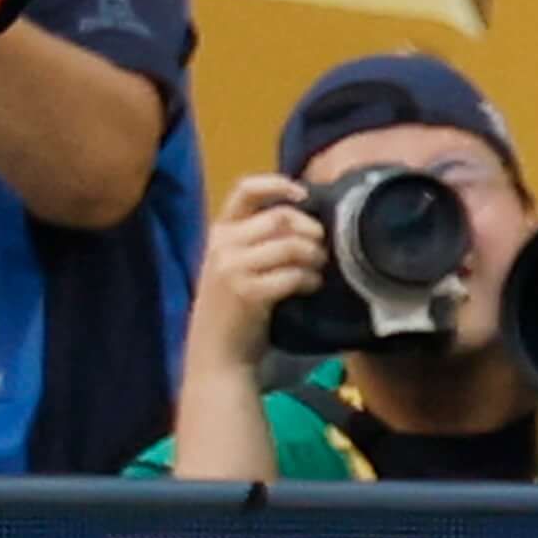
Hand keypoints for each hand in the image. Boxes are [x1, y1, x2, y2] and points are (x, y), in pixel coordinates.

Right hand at [191, 172, 332, 372]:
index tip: (304, 194)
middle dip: (310, 230)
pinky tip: (310, 286)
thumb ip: (257, 238)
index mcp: (219, 231)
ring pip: (291, 245)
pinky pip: (293, 275)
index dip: (279, 184)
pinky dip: (310, 279)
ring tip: (318, 269)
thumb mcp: (234, 264)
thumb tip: (305, 215)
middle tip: (321, 248)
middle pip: (281, 217)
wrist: (216, 353)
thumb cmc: (232, 307)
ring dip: (315, 256)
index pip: (246, 189)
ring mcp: (232, 269)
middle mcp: (222, 245)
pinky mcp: (248, 293)